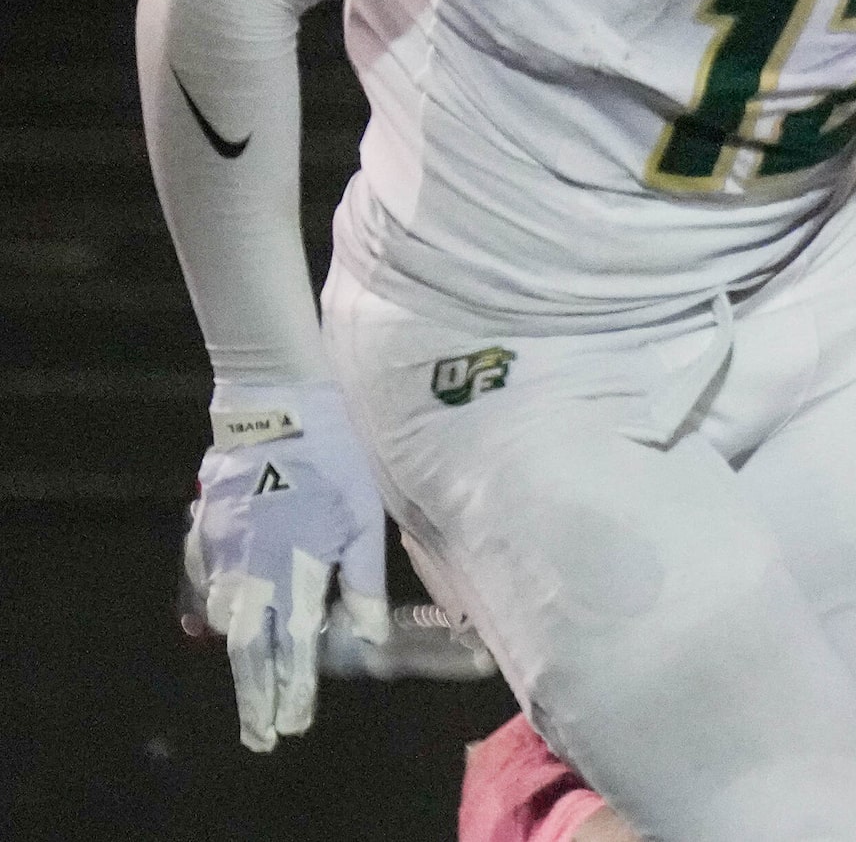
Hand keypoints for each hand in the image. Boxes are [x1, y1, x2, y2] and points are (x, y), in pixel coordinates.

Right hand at [185, 383, 388, 750]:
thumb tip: (370, 637)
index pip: (292, 645)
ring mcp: (223, 550)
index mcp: (296, 566)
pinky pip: (205, 581)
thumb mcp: (363, 517)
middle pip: (248, 646)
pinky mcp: (208, 529)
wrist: (278, 402)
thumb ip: (362, 581)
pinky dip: (211, 608)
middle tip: (261, 734)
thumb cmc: (334, 456)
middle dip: (255, 694)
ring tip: (251, 687)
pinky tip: (213, 624)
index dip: (293, 688)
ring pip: (223, 617)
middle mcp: (253, 568)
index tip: (292, 726)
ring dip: (236, 655)